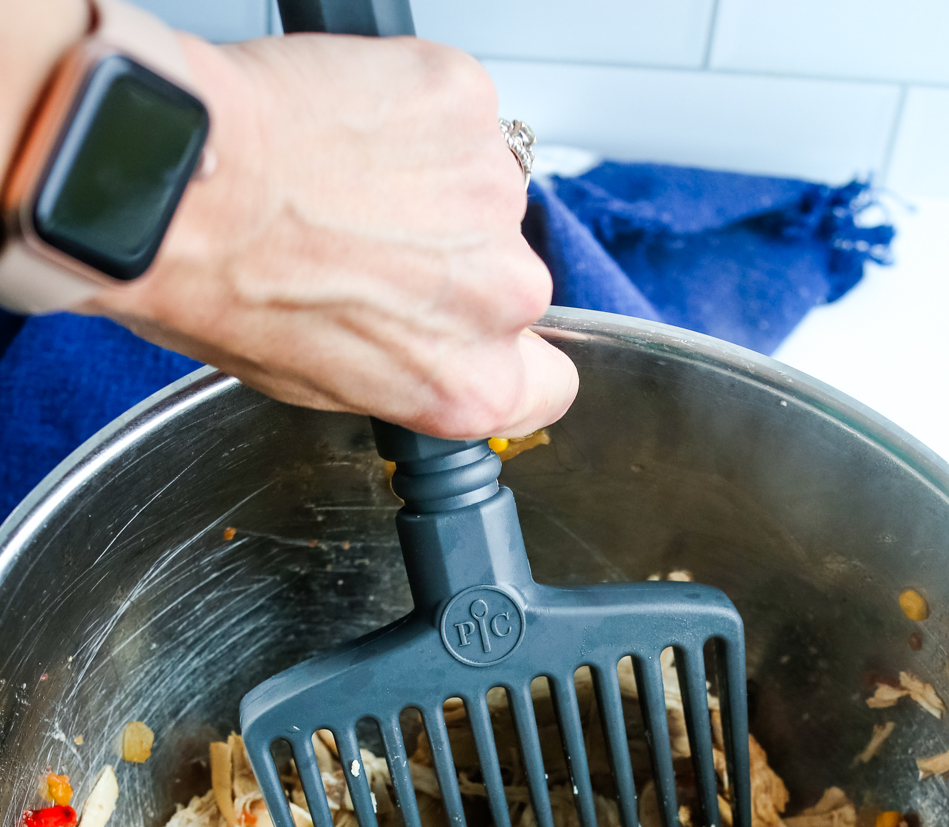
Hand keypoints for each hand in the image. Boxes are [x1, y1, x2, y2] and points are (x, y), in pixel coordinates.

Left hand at [87, 33, 577, 438]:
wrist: (179, 182)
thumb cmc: (223, 284)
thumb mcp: (318, 382)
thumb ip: (404, 370)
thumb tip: (410, 345)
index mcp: (473, 385)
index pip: (550, 384)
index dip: (506, 354)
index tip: (467, 333)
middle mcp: (502, 297)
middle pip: (512, 280)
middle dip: (453, 262)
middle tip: (368, 246)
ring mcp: (493, 192)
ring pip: (483, 190)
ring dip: (429, 183)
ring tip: (342, 183)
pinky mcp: (466, 101)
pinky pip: (457, 110)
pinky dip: (410, 113)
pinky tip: (345, 128)